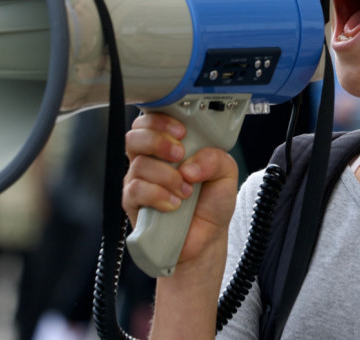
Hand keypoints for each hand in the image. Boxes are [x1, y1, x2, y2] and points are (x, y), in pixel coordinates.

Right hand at [123, 112, 238, 269]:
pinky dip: (158, 195)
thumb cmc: (212, 203)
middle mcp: (150, 160)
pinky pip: (136, 190)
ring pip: (139, 164)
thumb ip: (215, 158)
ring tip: (186, 191)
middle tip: (180, 154)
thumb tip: (189, 165)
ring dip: (166, 176)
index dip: (161, 121)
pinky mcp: (133, 204)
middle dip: (158, 142)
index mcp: (169, 146)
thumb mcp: (226, 174)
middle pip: (135, 137)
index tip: (182, 131)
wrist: (207, 238)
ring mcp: (139, 181)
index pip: (151, 121)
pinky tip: (174, 205)